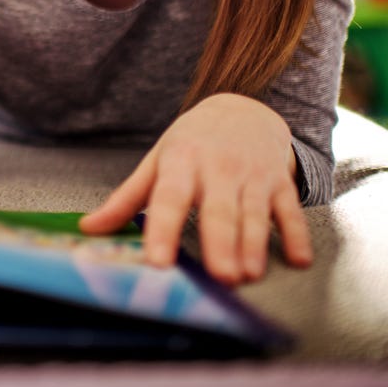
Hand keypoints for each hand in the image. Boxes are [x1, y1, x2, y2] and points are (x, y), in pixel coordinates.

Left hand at [78, 93, 311, 284]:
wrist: (243, 109)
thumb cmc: (192, 143)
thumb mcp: (157, 162)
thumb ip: (126, 199)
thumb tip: (88, 228)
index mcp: (181, 163)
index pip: (169, 199)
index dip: (162, 230)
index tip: (158, 262)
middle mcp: (218, 168)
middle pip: (218, 210)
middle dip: (221, 244)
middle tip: (221, 277)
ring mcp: (252, 174)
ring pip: (254, 213)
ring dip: (254, 245)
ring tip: (248, 274)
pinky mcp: (279, 181)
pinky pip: (290, 210)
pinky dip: (296, 235)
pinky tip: (298, 259)